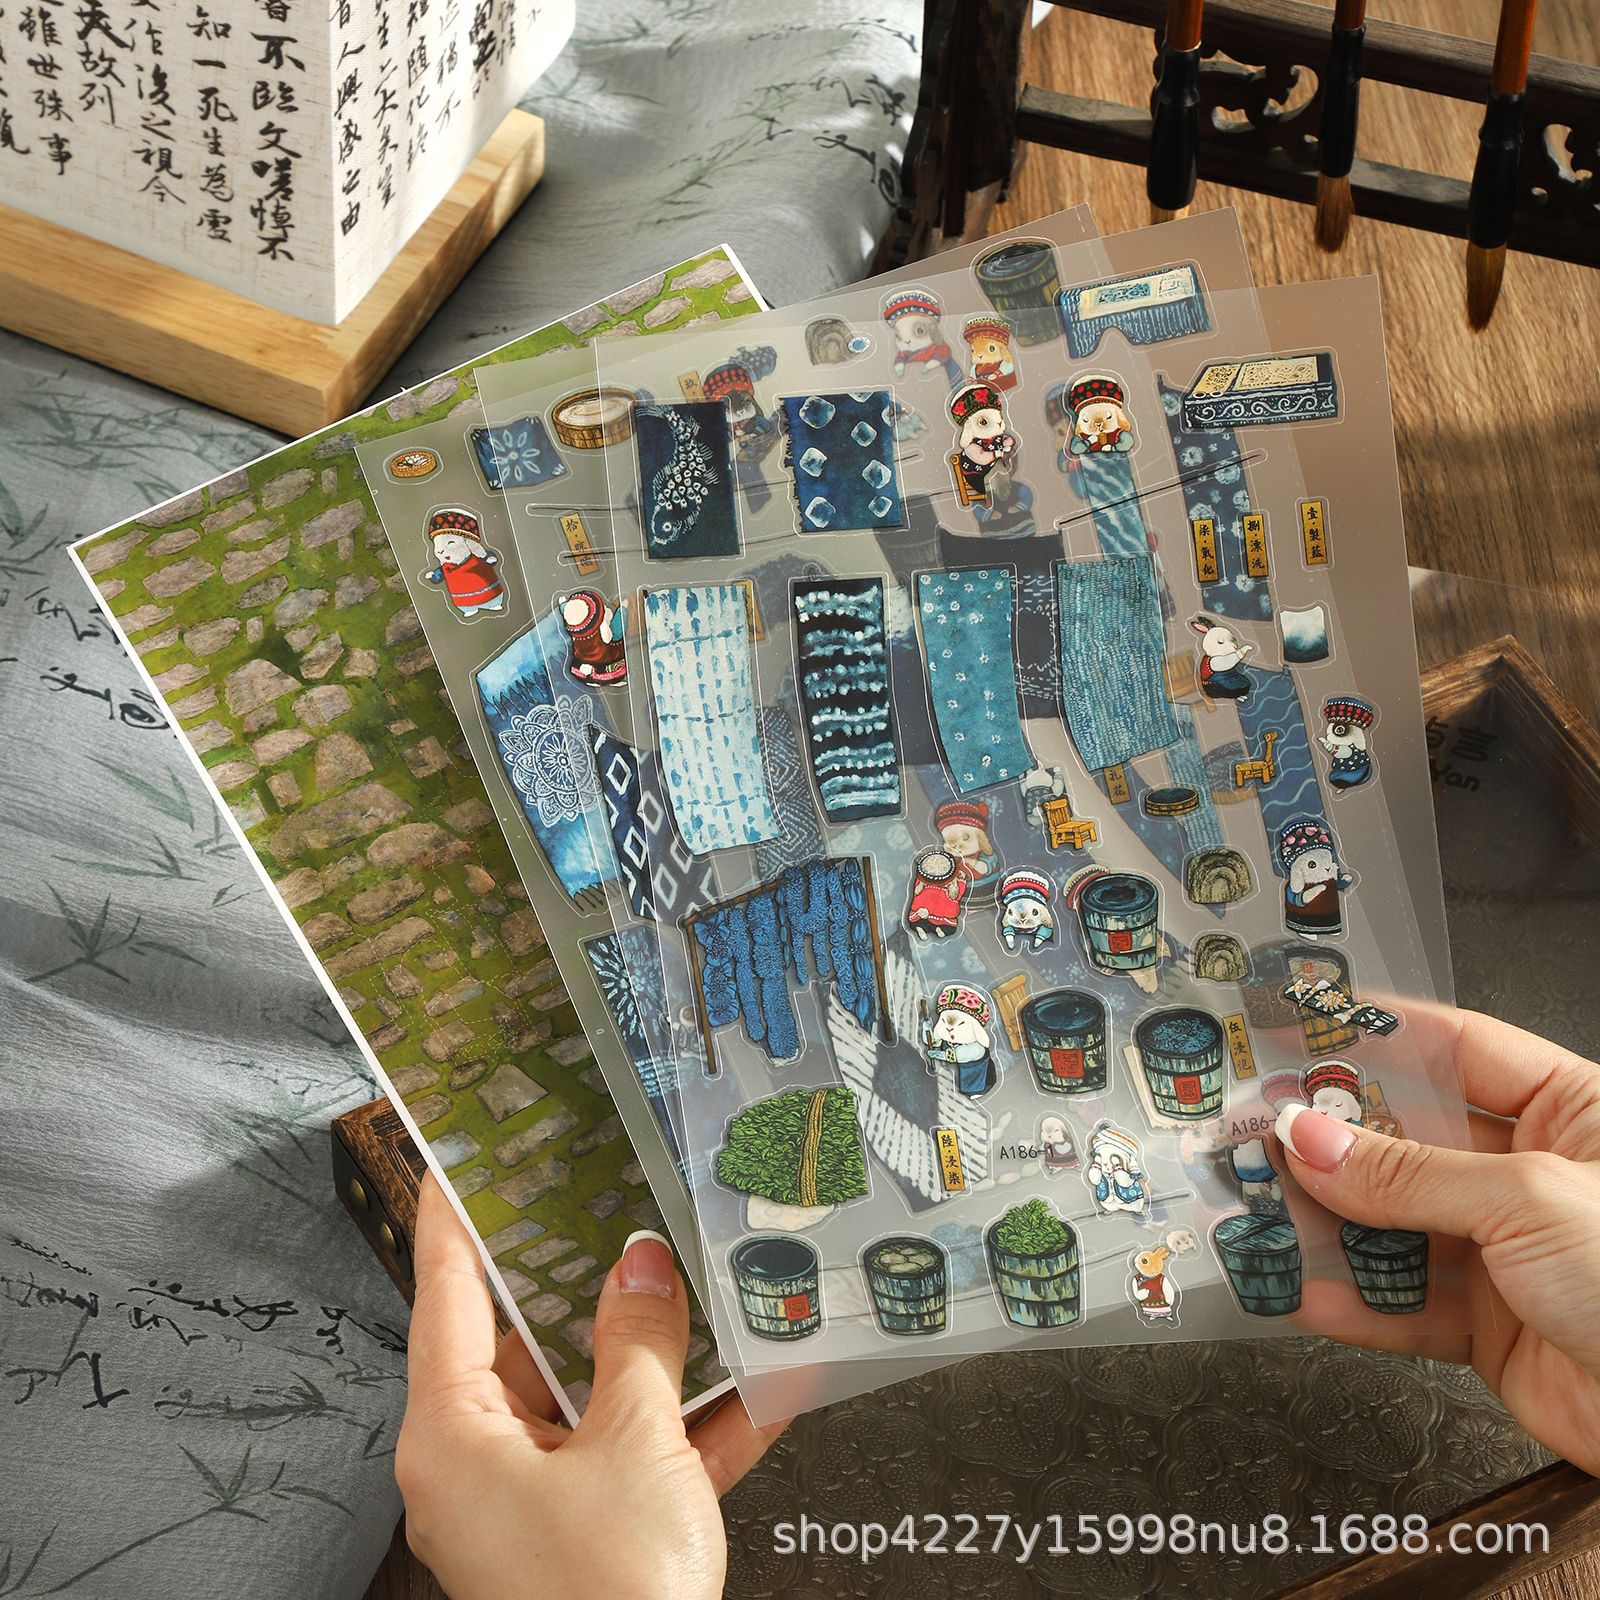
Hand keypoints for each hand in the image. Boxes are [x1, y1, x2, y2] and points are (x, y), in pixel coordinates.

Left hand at [395, 1177, 786, 1598]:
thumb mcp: (634, 1445)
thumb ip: (640, 1344)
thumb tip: (640, 1265)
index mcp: (452, 1436)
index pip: (446, 1295)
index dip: (456, 1220)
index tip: (463, 1157)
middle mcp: (480, 1467)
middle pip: (524, 1341)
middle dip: (582, 1276)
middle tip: (610, 1198)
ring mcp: (536, 1506)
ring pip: (592, 1397)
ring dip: (655, 1351)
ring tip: (698, 1275)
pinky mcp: (591, 1539)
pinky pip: (637, 1459)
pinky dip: (691, 1425)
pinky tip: (759, 1384)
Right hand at [1275, 1005, 1599, 1471]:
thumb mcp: (1527, 1199)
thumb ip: (1410, 1173)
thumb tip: (1315, 1139)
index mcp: (1572, 1113)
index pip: (1453, 1050)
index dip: (1373, 1036)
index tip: (1300, 1027)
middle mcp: (1535, 1175)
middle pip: (1408, 1140)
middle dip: (1331, 1140)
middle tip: (1260, 1131)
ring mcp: (1510, 1250)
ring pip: (1393, 1224)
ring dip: (1327, 1223)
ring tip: (1264, 1211)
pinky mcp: (1493, 1324)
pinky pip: (1404, 1303)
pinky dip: (1351, 1301)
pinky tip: (1306, 1289)